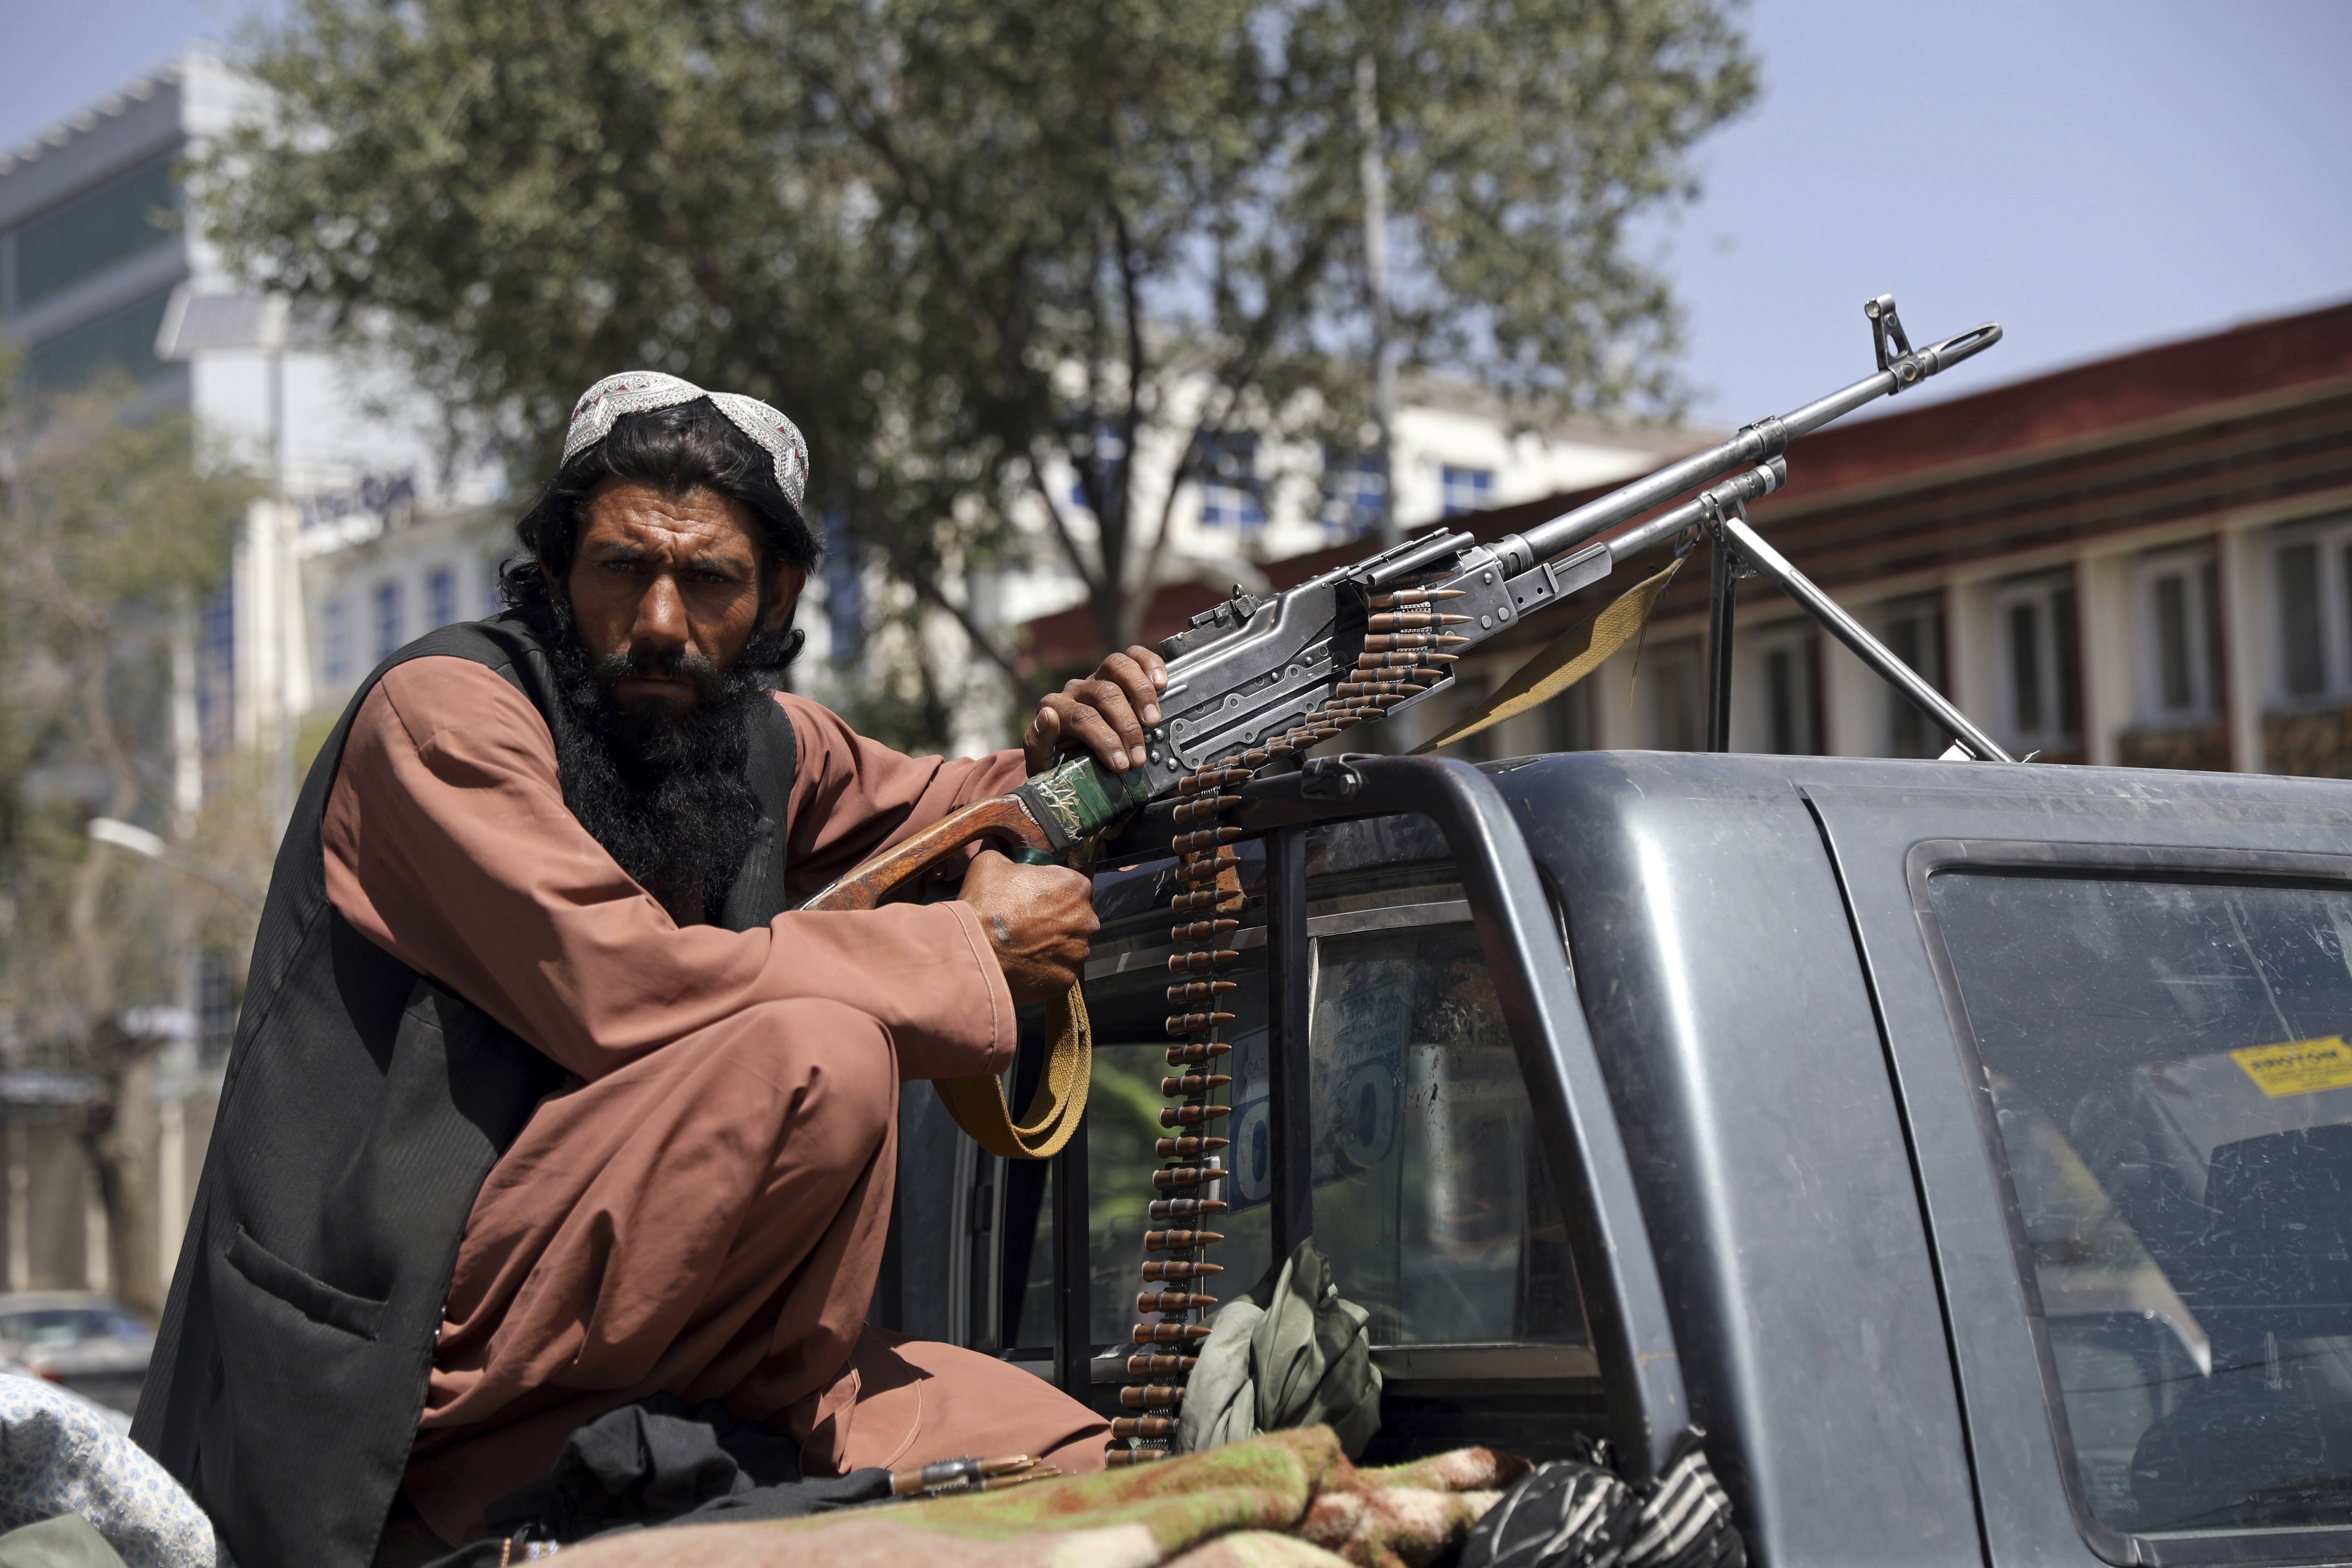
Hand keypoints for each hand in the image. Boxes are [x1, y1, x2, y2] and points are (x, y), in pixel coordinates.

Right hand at [959, 848, 1098, 1003]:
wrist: (973, 949)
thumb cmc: (985, 903)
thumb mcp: (991, 863)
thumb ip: (1007, 857)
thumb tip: (1005, 857)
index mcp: (1075, 886)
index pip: (1074, 888)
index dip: (1054, 893)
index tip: (1036, 900)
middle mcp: (1086, 920)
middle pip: (1076, 919)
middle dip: (1057, 921)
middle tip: (1029, 925)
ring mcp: (1078, 953)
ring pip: (1070, 947)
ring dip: (1053, 946)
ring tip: (1025, 947)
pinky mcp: (1066, 979)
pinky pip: (1059, 972)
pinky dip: (1046, 969)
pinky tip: (1025, 964)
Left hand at [1025, 644, 1169, 775]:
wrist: (1069, 758)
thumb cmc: (1058, 763)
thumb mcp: (1041, 762)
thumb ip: (1037, 741)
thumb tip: (1048, 716)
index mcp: (1056, 708)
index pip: (1083, 717)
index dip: (1105, 740)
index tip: (1122, 765)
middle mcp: (1076, 689)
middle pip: (1105, 693)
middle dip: (1127, 726)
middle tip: (1139, 755)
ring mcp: (1098, 677)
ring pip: (1117, 666)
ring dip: (1140, 692)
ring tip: (1153, 719)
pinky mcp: (1118, 673)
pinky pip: (1133, 656)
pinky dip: (1149, 664)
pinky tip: (1161, 682)